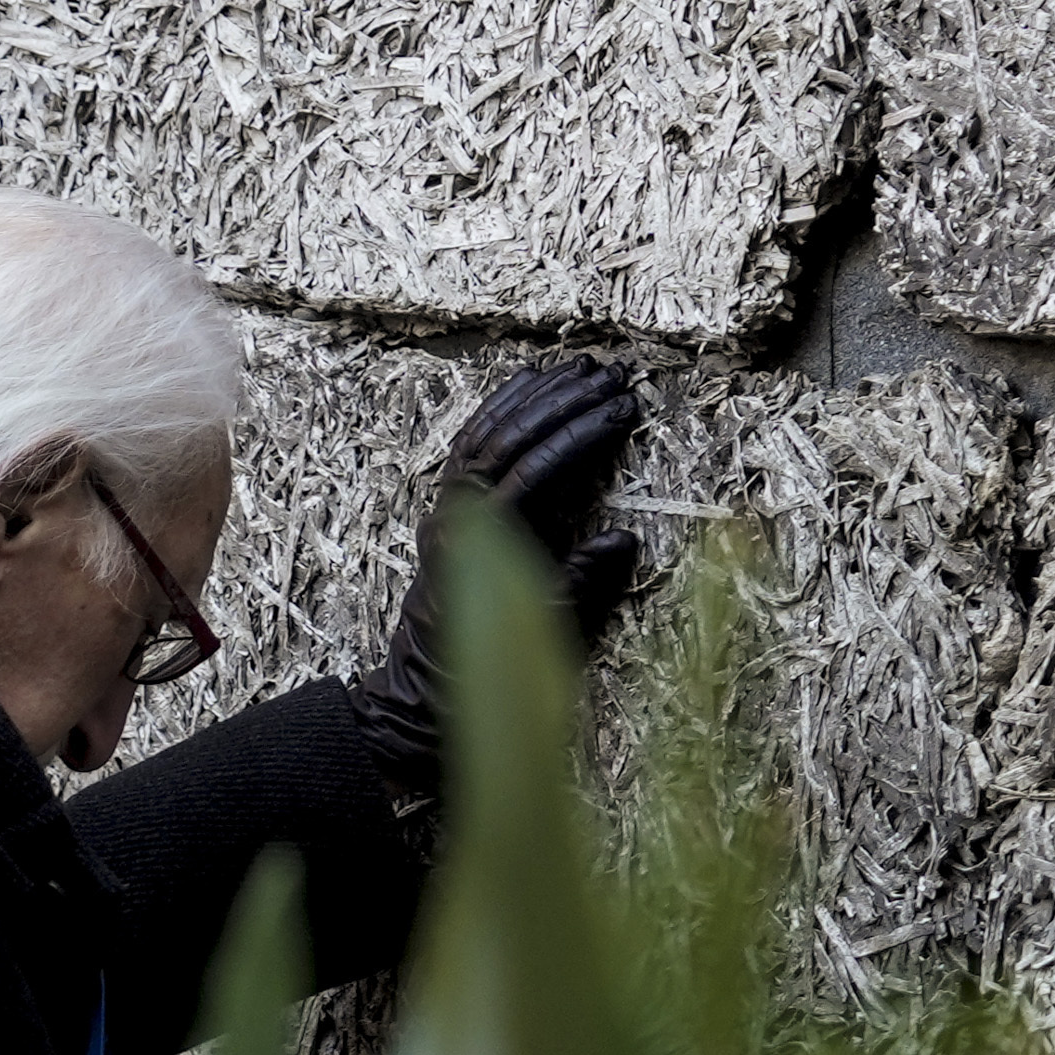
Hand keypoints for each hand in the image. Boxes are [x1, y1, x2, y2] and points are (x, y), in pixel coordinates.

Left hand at [381, 356, 652, 672]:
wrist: (429, 686)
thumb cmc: (493, 670)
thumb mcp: (548, 633)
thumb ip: (582, 582)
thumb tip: (622, 538)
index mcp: (483, 542)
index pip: (538, 468)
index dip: (584, 436)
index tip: (624, 411)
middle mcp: (458, 512)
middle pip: (511, 435)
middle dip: (565, 400)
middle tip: (612, 374)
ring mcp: (449, 503)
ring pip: (489, 429)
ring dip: (536, 394)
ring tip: (581, 367)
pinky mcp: (449, 502)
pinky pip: (472, 439)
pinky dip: (502, 406)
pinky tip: (530, 383)